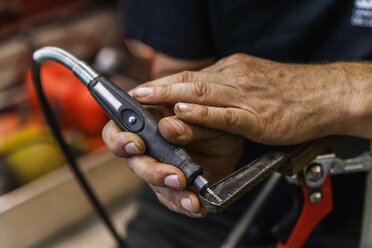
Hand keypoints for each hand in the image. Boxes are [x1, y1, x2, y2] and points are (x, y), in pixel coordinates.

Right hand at [102, 108, 242, 216]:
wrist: (232, 135)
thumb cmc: (213, 116)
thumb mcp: (205, 113)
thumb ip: (187, 122)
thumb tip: (168, 127)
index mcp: (147, 117)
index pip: (118, 129)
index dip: (120, 139)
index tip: (137, 145)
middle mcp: (148, 144)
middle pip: (135, 162)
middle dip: (153, 172)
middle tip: (174, 177)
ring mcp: (159, 164)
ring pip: (154, 184)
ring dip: (172, 193)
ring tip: (191, 200)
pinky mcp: (173, 182)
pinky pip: (171, 196)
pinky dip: (183, 203)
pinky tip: (195, 206)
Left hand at [131, 54, 371, 144]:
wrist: (325, 95)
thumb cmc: (291, 93)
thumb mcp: (254, 82)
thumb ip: (229, 89)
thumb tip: (206, 95)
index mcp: (233, 71)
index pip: (192, 76)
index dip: (165, 83)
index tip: (144, 89)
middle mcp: (236, 79)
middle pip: (191, 80)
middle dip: (159, 87)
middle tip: (135, 93)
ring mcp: (246, 97)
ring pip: (202, 93)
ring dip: (171, 95)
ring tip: (146, 99)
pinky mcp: (258, 117)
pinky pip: (225, 115)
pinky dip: (203, 114)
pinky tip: (184, 112)